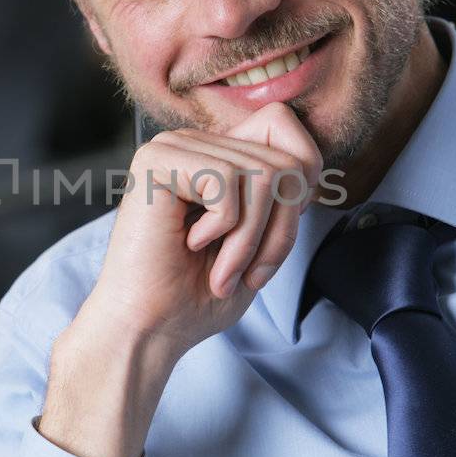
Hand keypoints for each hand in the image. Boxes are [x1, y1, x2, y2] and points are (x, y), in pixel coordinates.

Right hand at [82, 101, 321, 364]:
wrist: (147, 330)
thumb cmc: (197, 296)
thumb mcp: (260, 240)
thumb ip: (282, 194)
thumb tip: (309, 163)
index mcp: (214, 155)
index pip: (284, 127)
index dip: (301, 185)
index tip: (270, 242)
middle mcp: (192, 143)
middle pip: (286, 162)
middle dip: (279, 232)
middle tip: (246, 274)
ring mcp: (172, 147)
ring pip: (265, 174)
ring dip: (251, 240)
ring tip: (221, 271)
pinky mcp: (156, 160)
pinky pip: (228, 181)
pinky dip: (225, 231)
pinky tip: (190, 246)